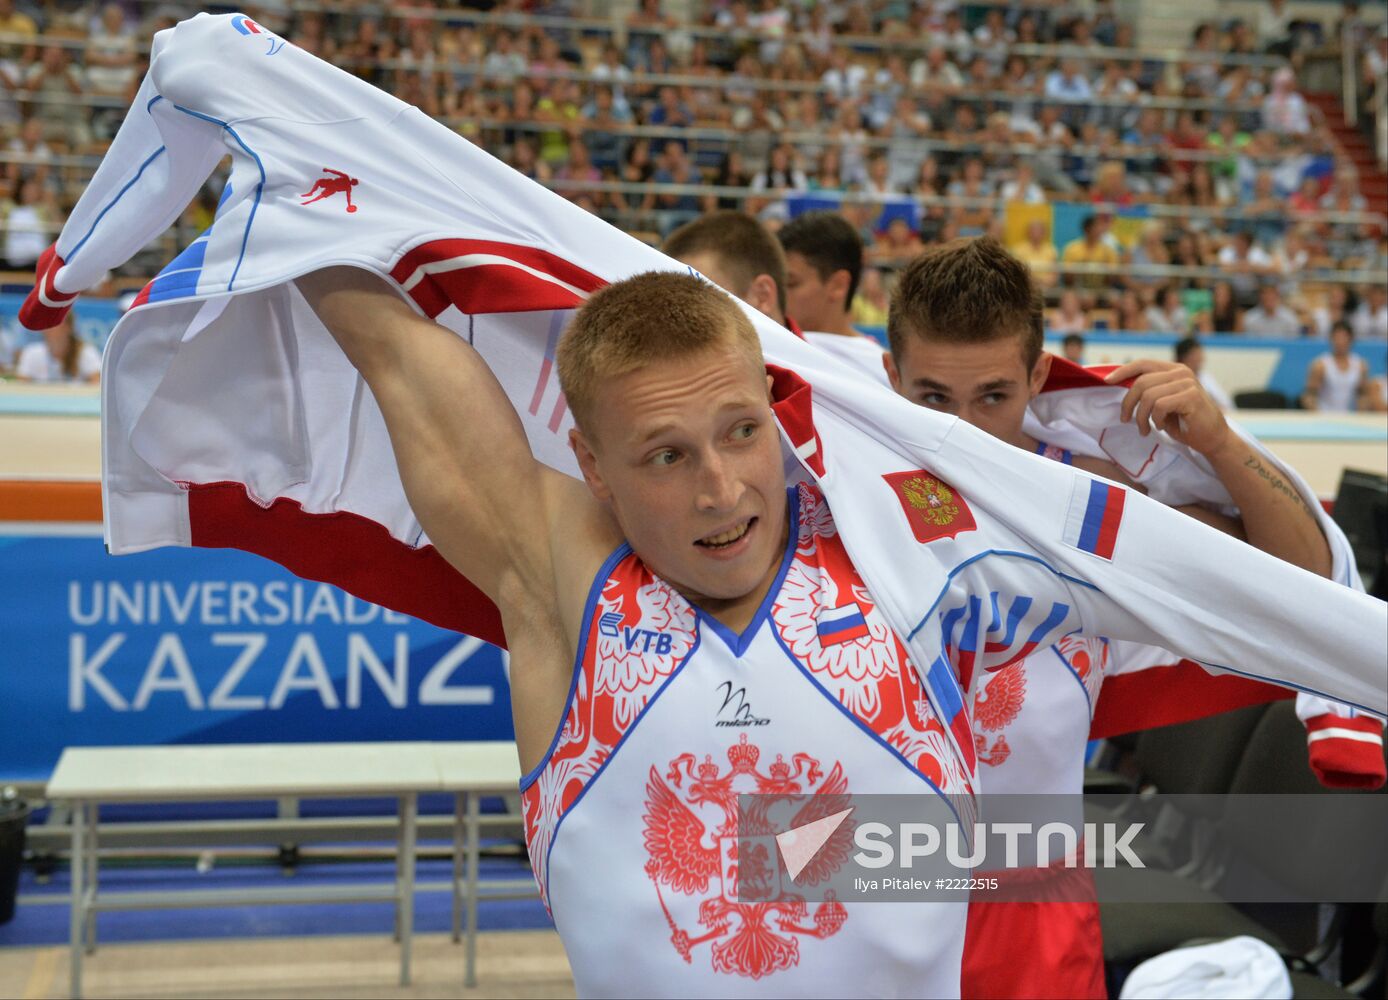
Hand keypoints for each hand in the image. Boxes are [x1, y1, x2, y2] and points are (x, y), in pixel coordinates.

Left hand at [1105, 359, 1232, 455]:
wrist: (1212, 437)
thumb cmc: (1183, 421)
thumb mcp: (1161, 403)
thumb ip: (1147, 391)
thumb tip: (1118, 383)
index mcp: (1172, 370)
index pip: (1143, 363)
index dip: (1123, 371)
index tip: (1107, 381)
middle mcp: (1180, 372)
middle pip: (1141, 382)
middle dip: (1128, 404)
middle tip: (1126, 420)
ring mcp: (1187, 383)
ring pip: (1148, 396)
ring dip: (1141, 417)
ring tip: (1145, 429)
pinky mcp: (1192, 396)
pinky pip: (1160, 406)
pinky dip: (1155, 420)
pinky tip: (1161, 426)